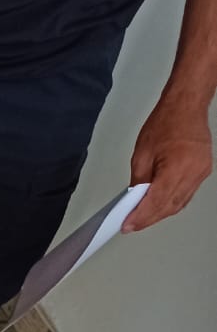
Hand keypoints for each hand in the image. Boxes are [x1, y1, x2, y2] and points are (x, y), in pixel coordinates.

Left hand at [123, 92, 213, 230]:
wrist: (186, 105)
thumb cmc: (167, 121)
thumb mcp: (141, 155)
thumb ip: (138, 182)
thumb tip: (134, 202)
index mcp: (177, 166)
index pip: (156, 202)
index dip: (140, 217)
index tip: (127, 226)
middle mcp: (193, 172)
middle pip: (168, 207)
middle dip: (148, 219)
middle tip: (131, 225)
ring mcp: (201, 173)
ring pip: (178, 204)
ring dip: (160, 213)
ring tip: (142, 218)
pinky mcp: (203, 171)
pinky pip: (186, 195)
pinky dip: (171, 203)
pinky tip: (159, 207)